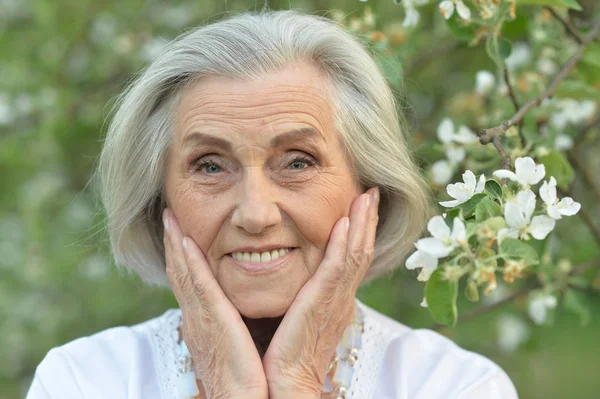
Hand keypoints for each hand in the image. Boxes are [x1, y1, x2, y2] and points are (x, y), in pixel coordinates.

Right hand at [163, 208, 267, 398]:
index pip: (190, 281)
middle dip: (172, 242)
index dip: (181, 255)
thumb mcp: (239, 343)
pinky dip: (190, 263)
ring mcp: (200, 319)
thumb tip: (243, 309)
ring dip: (175, 243)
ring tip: (169, 217)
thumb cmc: (250, 379)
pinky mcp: (212, 322)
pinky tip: (185, 241)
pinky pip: (199, 286)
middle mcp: (196, 318)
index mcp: (204, 322)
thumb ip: (237, 321)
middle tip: (167, 214)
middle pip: (180, 272)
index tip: (179, 230)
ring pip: (184, 273)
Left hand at [262, 187, 379, 397]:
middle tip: (370, 193)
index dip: (358, 232)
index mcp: (335, 302)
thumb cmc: (284, 356)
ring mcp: (336, 301)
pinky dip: (344, 244)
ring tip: (366, 197)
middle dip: (366, 221)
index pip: (350, 260)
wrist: (285, 385)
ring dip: (361, 223)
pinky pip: (338, 268)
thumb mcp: (296, 319)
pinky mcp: (324, 305)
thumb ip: (299, 297)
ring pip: (355, 254)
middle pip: (359, 252)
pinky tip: (346, 221)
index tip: (358, 206)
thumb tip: (293, 280)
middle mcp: (341, 299)